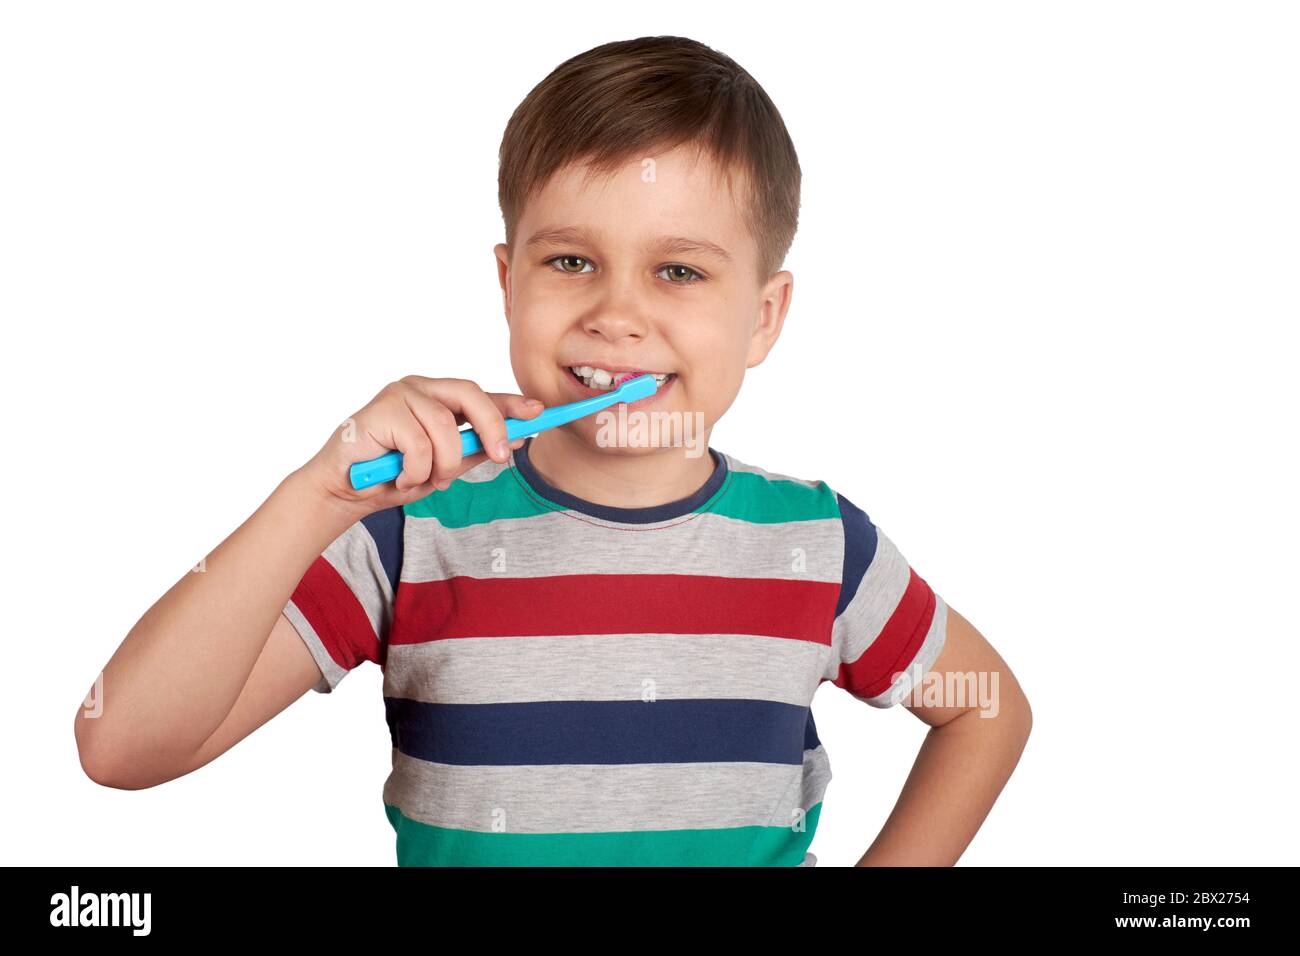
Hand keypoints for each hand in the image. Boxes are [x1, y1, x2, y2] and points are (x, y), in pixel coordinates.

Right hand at [298, 375, 543, 516]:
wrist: (344, 491)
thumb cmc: (392, 476)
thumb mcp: (443, 467)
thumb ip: (474, 452)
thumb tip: (515, 440)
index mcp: (437, 398)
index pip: (481, 395)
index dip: (511, 403)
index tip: (538, 413)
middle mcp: (420, 388)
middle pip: (471, 394)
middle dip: (492, 427)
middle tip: (502, 456)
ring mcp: (400, 394)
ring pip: (446, 428)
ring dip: (441, 465)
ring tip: (422, 479)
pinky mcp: (381, 408)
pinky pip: (419, 445)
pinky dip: (415, 471)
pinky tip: (399, 476)